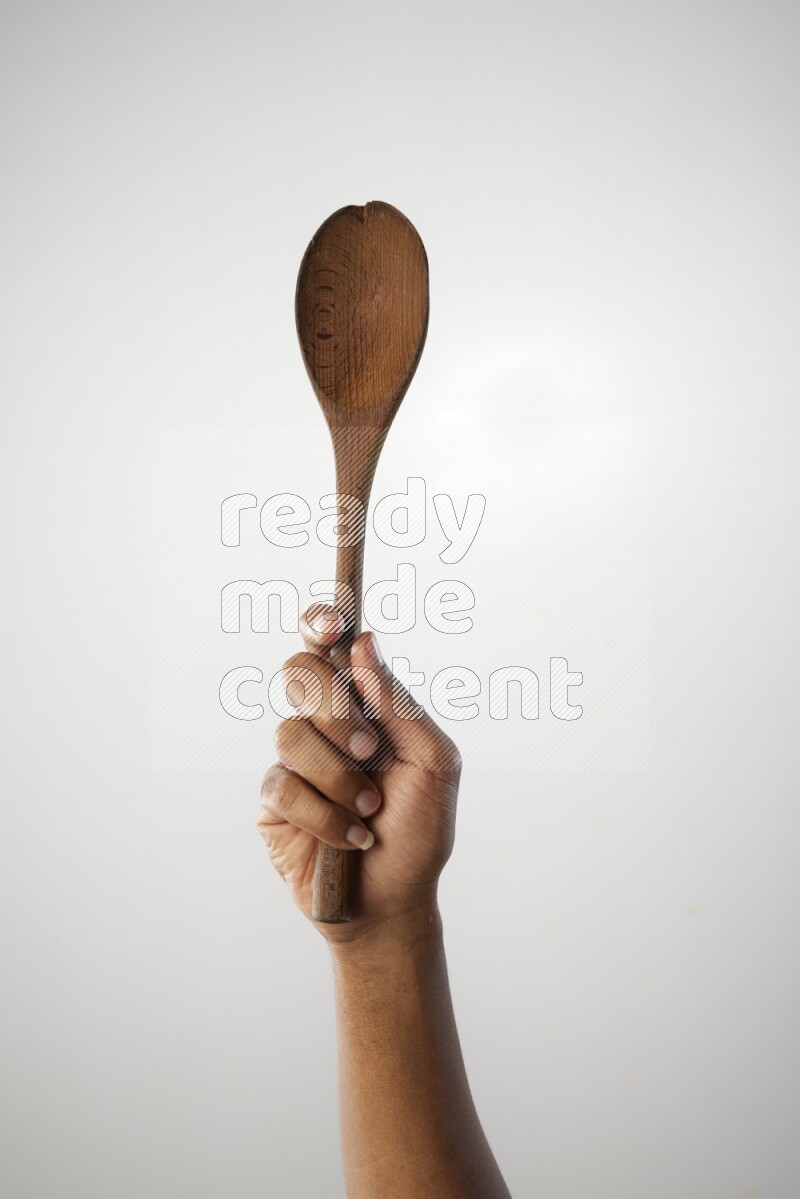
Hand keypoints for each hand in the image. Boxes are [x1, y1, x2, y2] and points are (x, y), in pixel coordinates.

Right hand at [257, 605, 461, 942]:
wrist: (395, 902)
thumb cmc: (420, 832)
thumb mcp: (433, 764)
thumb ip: (399, 704)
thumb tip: (364, 644)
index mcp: (364, 704)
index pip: (329, 646)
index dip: (320, 623)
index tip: (331, 628)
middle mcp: (325, 723)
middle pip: (298, 673)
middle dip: (335, 709)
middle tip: (369, 748)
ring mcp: (296, 761)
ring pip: (290, 732)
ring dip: (338, 776)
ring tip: (370, 809)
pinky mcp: (274, 802)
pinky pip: (281, 785)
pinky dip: (324, 814)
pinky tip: (350, 837)